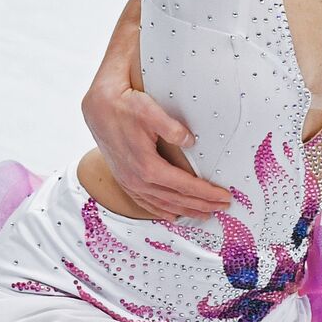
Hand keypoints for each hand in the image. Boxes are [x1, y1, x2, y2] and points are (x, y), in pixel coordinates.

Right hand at [82, 82, 233, 220]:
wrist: (98, 106)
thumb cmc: (124, 106)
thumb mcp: (150, 111)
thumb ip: (172, 128)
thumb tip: (191, 141)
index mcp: (147, 166)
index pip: (185, 186)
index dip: (206, 193)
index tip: (224, 196)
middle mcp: (137, 179)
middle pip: (176, 199)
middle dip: (202, 205)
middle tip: (223, 207)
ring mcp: (129, 182)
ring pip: (161, 205)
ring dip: (185, 211)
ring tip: (204, 215)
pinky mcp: (124, 178)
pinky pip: (145, 202)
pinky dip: (161, 211)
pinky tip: (171, 215)